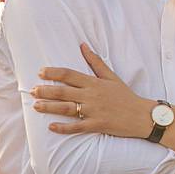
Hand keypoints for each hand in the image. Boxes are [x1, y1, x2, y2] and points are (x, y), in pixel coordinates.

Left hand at [31, 44, 153, 137]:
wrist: (142, 115)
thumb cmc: (126, 95)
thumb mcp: (112, 76)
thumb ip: (96, 62)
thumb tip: (83, 46)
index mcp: (95, 83)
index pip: (70, 74)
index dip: (54, 73)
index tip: (41, 73)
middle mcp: (92, 96)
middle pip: (64, 91)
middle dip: (46, 90)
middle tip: (32, 90)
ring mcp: (94, 111)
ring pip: (67, 108)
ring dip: (49, 107)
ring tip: (36, 106)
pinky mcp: (97, 125)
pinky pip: (77, 127)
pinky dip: (63, 127)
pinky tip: (51, 126)